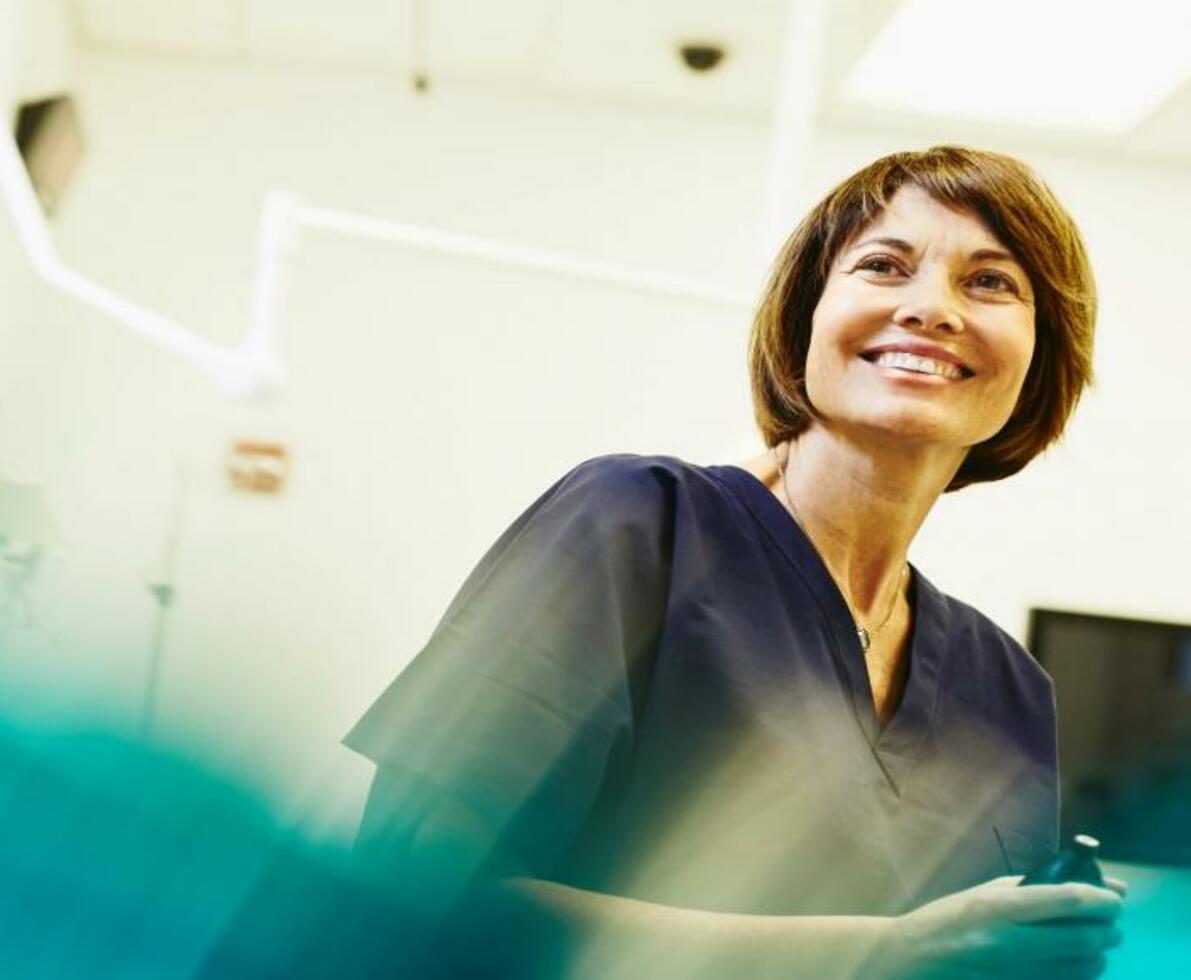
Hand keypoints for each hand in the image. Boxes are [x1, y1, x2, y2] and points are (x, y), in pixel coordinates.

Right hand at [883, 875, 1124, 978]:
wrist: (913, 962)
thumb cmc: (947, 919)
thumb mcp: (983, 894)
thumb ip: (1028, 890)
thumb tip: (1080, 887)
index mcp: (999, 907)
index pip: (1068, 901)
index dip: (1102, 899)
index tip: (1115, 897)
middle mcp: (1011, 942)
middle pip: (1085, 939)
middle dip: (1109, 930)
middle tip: (1112, 923)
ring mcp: (1017, 975)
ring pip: (1083, 970)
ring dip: (1099, 955)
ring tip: (1096, 944)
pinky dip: (1080, 975)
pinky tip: (1077, 966)